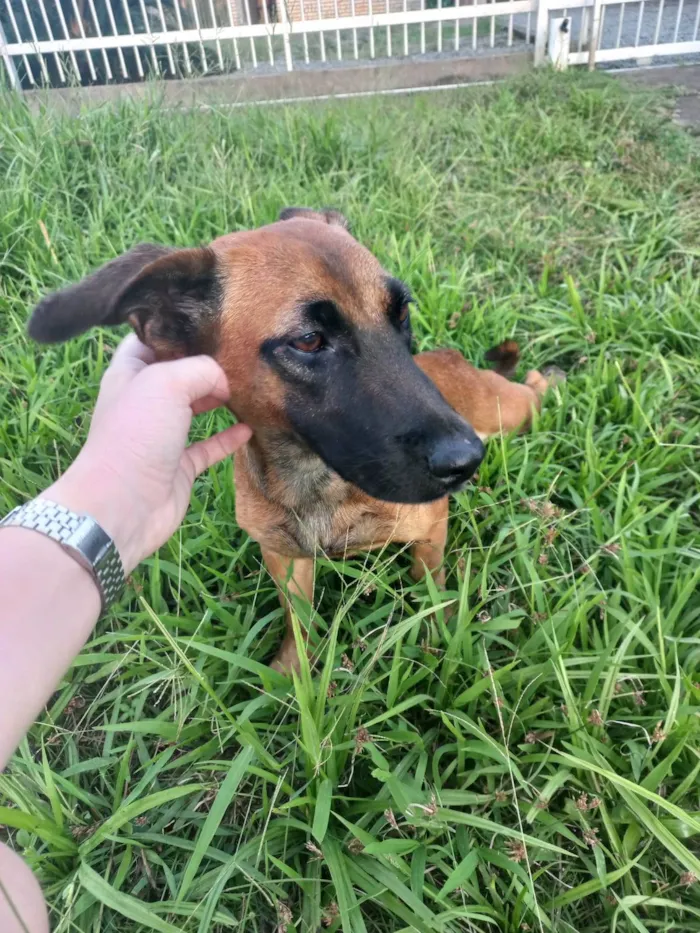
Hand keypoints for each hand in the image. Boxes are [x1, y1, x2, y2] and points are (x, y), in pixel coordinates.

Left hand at [49, 335, 251, 572]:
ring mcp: (162, 435)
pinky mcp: (180, 465)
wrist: (122, 505)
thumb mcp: (166, 382)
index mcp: (130, 373)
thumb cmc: (135, 435)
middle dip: (207, 362)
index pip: (151, 338)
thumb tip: (225, 381)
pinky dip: (229, 437)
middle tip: (241, 350)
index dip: (176, 326)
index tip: (210, 317)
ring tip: (250, 384)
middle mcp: (145, 401)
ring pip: (196, 408)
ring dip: (221, 398)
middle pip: (179, 373)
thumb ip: (202, 369)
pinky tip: (250, 427)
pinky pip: (209, 446)